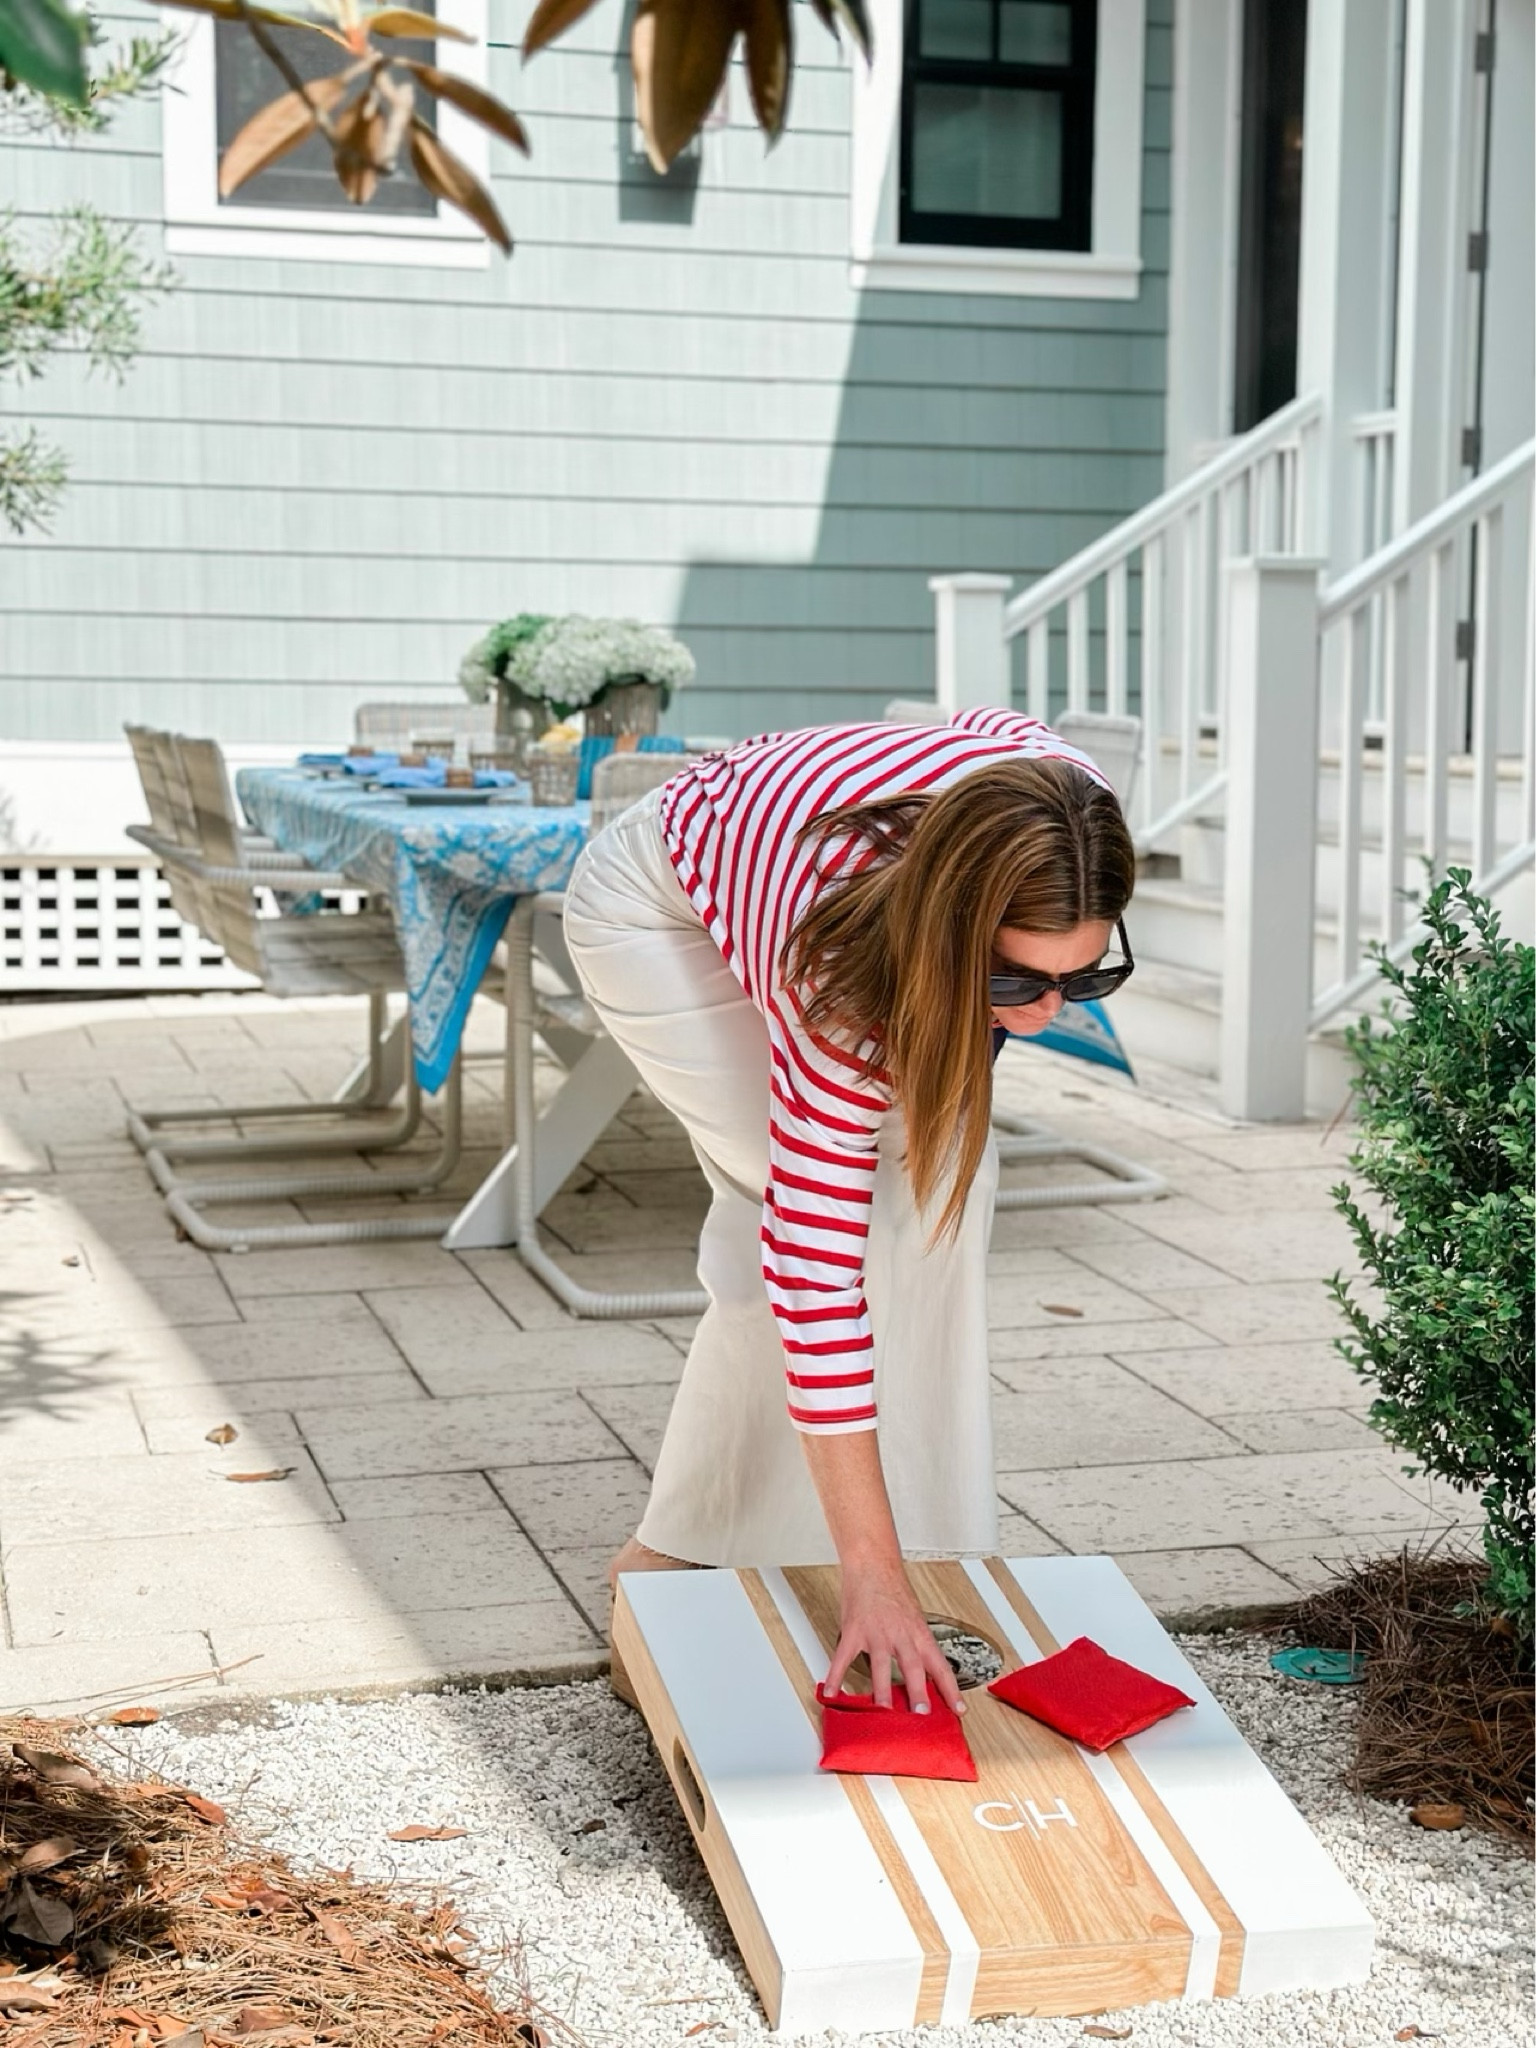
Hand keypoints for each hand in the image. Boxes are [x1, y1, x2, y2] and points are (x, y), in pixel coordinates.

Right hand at [824, 1559, 964, 1717]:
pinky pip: (843, 1658)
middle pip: (913, 1667)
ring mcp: (876, 1633)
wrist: (873, 1563)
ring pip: (880, 1665)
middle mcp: (900, 1634)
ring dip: (882, 1690)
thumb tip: (923, 1675)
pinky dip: (836, 1677)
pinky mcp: (853, 1630)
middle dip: (918, 1693)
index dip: (951, 1689)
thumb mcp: (914, 1617)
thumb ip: (916, 1645)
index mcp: (918, 1633)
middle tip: (921, 1714)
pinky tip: (832, 1692)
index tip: (959, 1710)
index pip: (940, 1665)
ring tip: (882, 1712)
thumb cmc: (893, 1589)